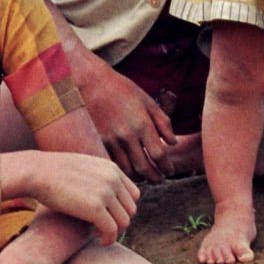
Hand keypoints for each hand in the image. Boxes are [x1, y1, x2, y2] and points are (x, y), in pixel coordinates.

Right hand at [22, 152, 137, 244]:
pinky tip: (98, 239)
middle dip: (119, 222)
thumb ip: (98, 178)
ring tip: (100, 234)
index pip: (133, 195)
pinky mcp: (95, 208)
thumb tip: (107, 197)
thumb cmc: (53, 173)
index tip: (109, 217)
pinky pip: (112, 230)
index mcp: (111, 168)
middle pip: (130, 210)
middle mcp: (112, 179)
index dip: (123, 209)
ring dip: (114, 232)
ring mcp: (105, 193)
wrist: (36, 171)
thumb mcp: (83, 168)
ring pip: (124, 222)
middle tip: (103, 228)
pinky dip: (108, 239)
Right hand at [80, 62, 177, 180]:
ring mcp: (111, 140)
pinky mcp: (98, 142)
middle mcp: (127, 135)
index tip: (170, 170)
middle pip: (144, 168)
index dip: (167, 167)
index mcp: (142, 124)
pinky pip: (113, 163)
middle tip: (160, 179)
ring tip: (146, 176)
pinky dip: (123, 170)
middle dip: (155, 177)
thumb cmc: (121, 89)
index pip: (159, 155)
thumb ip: (163, 122)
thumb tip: (173, 143)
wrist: (90, 83)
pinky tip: (128, 168)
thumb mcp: (147, 100)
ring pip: (128, 169)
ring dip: (139, 176)